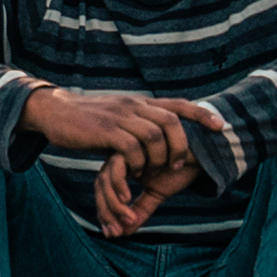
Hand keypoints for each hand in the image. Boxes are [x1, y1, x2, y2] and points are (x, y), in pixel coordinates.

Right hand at [20, 87, 224, 234]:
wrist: (56, 112)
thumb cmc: (89, 121)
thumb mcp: (119, 118)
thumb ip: (140, 125)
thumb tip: (161, 138)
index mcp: (140, 103)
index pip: (178, 104)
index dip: (201, 114)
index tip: (220, 127)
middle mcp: (134, 105)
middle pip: (171, 120)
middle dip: (181, 144)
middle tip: (177, 165)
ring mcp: (120, 116)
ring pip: (154, 135)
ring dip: (158, 157)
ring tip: (151, 172)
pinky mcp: (106, 130)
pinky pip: (132, 148)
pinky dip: (136, 164)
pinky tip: (131, 174)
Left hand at [95, 143, 204, 239]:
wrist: (204, 151)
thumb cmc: (181, 167)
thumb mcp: (158, 193)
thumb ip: (140, 209)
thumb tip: (124, 233)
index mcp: (125, 164)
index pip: (105, 188)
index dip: (105, 212)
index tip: (114, 234)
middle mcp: (122, 155)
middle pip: (101, 184)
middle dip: (106, 211)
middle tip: (115, 232)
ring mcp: (126, 148)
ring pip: (106, 177)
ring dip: (113, 203)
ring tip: (128, 219)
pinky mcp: (134, 143)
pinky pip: (117, 166)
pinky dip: (119, 185)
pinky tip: (128, 199)